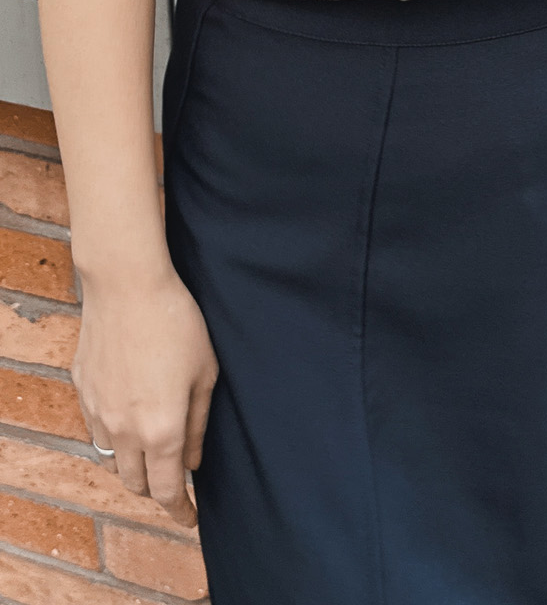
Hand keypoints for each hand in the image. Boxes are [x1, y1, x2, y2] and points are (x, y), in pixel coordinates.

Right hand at [71, 267, 217, 527]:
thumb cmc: (177, 322)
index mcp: (161, 430)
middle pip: (135, 482)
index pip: (166, 490)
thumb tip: (193, 460)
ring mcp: (98, 411)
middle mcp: (125, 430)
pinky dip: (114, 432)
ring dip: (134, 460)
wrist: (127, 285)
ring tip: (153, 442)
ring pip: (113, 457)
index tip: (190, 518)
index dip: (179, 510)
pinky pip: (97, 426)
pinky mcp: (83, 389)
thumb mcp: (206, 372)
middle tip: (174, 475)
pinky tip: (130, 410)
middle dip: (155, 487)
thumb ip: (199, 422)